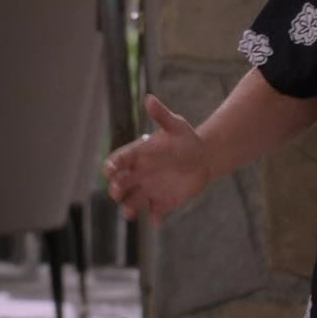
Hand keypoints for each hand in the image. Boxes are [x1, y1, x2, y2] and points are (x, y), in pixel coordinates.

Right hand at [104, 94, 210, 224]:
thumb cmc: (186, 139)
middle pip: (118, 185)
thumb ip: (162, 115)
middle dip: (115, 189)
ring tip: (131, 212)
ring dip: (129, 208)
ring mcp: (148, 190)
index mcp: (137, 156)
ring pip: (132, 203)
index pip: (117, 162)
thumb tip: (149, 98)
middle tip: (118, 191)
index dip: (112, 166)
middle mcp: (138, 175)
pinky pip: (155, 213)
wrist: (204, 156)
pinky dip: (155, 217)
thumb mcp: (176, 126)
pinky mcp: (162, 202)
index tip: (112, 169)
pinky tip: (158, 219)